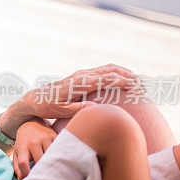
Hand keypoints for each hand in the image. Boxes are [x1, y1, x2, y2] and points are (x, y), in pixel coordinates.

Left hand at [13, 119, 55, 179]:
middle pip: (39, 161)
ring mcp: (45, 138)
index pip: (23, 163)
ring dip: (51, 164)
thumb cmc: (24, 142)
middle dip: (41, 170)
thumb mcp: (17, 152)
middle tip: (43, 177)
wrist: (32, 123)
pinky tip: (57, 161)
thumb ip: (17, 167)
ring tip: (51, 171)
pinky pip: (58, 149)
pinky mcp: (54, 136)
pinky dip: (58, 156)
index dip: (26, 173)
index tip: (30, 178)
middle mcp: (34, 142)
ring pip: (51, 156)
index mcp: (23, 147)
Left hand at [24, 64, 143, 120]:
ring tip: (140, 83)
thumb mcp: (62, 111)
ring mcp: (83, 74)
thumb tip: (95, 107)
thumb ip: (78, 109)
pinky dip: (117, 72)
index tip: (138, 87)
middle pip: (111, 70)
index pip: (106, 79)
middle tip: (144, 86)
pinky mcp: (83, 76)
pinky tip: (126, 79)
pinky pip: (104, 71)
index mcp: (79, 83)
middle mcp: (82, 75)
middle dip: (129, 76)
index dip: (123, 82)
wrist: (36, 98)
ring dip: (125, 73)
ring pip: (109, 68)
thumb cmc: (48, 106)